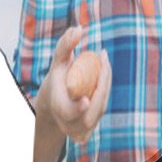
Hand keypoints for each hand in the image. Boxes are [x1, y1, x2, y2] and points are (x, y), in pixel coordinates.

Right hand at [36, 25, 111, 144]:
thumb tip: (78, 29)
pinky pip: (102, 110)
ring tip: (104, 61)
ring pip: (100, 109)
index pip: (67, 112)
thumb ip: (65, 45)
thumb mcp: (58, 61)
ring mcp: (79, 131)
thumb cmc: (58, 77)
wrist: (55, 101)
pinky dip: (105, 92)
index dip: (77, 109)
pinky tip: (104, 74)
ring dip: (106, 84)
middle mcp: (67, 124)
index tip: (86, 101)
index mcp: (56, 108)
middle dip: (101, 85)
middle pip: (90, 110)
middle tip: (104, 59)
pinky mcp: (88, 132)